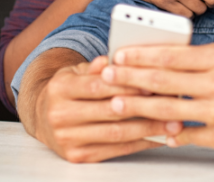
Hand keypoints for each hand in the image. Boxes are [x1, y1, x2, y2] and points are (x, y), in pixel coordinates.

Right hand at [29, 54, 181, 162]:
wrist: (41, 116)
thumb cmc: (69, 90)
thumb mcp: (77, 71)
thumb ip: (98, 66)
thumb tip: (115, 58)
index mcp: (60, 88)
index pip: (98, 86)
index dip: (127, 85)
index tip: (153, 84)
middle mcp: (60, 115)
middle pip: (109, 112)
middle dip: (144, 108)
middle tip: (172, 104)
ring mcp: (67, 138)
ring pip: (115, 134)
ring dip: (148, 129)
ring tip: (173, 124)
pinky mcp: (77, 156)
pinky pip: (114, 150)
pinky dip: (139, 143)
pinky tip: (157, 137)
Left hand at [100, 36, 213, 157]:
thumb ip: (210, 50)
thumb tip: (177, 51)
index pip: (172, 55)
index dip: (141, 55)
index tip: (119, 55)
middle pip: (164, 81)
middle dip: (129, 79)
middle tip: (106, 77)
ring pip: (170, 110)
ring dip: (139, 107)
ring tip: (117, 103)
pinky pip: (188, 136)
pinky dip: (168, 133)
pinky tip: (151, 130)